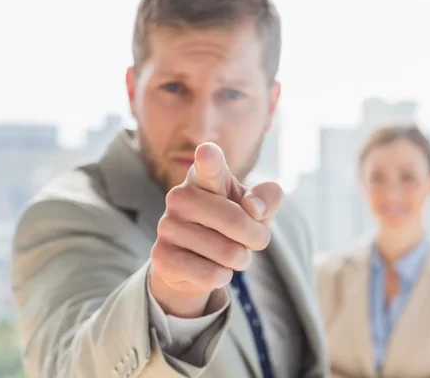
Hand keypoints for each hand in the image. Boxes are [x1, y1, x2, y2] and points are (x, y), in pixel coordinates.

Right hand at [149, 142, 283, 317]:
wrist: (196, 259)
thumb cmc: (231, 223)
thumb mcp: (256, 207)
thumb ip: (268, 197)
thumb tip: (254, 209)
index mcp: (204, 176)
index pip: (209, 164)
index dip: (210, 158)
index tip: (207, 151)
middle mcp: (181, 196)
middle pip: (237, 221)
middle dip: (256, 238)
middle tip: (250, 240)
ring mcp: (167, 225)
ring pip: (228, 253)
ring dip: (240, 260)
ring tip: (227, 253)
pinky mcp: (161, 256)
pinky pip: (212, 275)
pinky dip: (223, 276)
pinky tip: (211, 267)